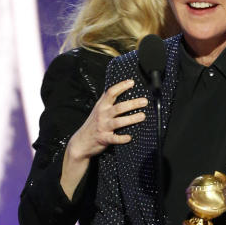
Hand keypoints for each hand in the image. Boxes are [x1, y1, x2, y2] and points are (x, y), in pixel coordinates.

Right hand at [60, 80, 146, 196]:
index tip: (132, 82)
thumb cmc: (93, 125)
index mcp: (101, 106)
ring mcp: (103, 126)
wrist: (81, 142)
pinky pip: (114, 139)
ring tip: (142, 116)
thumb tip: (120, 90)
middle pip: (119, 107)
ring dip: (132, 119)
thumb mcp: (97, 110)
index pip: (111, 92)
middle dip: (132, 103)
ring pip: (119, 122)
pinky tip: (130, 137)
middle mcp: (102, 114)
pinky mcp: (104, 138)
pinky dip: (122, 138)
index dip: (121, 86)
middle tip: (144, 101)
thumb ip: (107, 101)